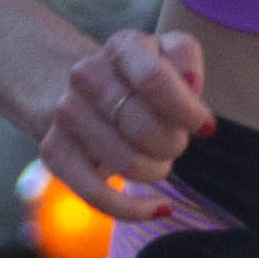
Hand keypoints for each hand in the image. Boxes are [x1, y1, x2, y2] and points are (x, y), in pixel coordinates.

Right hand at [37, 27, 210, 220]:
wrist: (78, 85)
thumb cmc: (139, 76)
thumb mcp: (165, 52)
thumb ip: (184, 57)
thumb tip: (192, 84)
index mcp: (122, 47)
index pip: (154, 81)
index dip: (187, 112)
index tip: (204, 127)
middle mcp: (86, 76)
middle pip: (144, 128)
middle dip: (173, 144)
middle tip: (175, 142)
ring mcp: (66, 115)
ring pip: (126, 163)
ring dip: (156, 170)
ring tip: (159, 160)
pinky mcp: (54, 152)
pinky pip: (96, 195)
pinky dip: (134, 209)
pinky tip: (159, 208)